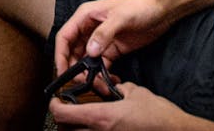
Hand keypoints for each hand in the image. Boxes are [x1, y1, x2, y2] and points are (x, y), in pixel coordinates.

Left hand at [49, 80, 207, 130]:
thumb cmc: (159, 116)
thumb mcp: (136, 93)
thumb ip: (120, 88)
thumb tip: (116, 87)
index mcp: (101, 118)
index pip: (63, 114)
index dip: (54, 105)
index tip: (55, 99)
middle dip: (62, 120)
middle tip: (66, 109)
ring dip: (76, 128)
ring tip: (82, 119)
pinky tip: (103, 126)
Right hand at [53, 0, 172, 78]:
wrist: (163, 9)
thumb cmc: (140, 5)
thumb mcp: (121, 17)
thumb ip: (103, 34)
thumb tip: (90, 51)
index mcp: (86, 16)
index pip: (65, 37)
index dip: (60, 55)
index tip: (62, 71)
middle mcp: (90, 28)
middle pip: (73, 52)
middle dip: (75, 69)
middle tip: (84, 82)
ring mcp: (102, 40)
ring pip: (87, 60)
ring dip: (89, 74)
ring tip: (98, 85)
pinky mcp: (113, 49)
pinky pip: (102, 65)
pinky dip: (102, 74)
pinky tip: (110, 81)